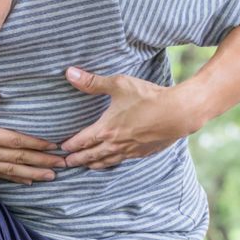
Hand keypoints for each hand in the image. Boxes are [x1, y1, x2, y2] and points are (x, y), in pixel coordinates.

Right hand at [0, 90, 65, 183]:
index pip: (13, 140)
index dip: (35, 144)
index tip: (54, 145)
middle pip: (17, 158)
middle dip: (42, 161)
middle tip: (64, 163)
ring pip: (10, 170)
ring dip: (33, 173)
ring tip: (52, 175)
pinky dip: (15, 178)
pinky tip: (28, 181)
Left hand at [59, 67, 206, 169]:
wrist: (178, 113)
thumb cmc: (148, 97)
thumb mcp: (119, 84)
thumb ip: (93, 82)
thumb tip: (70, 73)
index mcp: (106, 129)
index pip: (81, 141)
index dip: (70, 146)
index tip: (61, 148)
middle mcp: (115, 144)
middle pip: (91, 156)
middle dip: (77, 160)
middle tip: (66, 164)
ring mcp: (129, 151)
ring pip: (106, 161)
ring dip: (93, 164)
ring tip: (86, 166)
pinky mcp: (142, 153)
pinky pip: (122, 161)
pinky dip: (112, 163)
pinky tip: (112, 161)